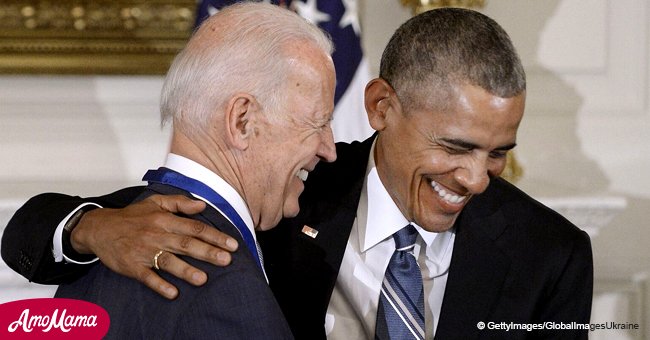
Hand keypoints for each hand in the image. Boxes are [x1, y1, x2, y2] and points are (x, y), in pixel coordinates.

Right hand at [70, 194, 238, 299]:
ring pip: (168, 261)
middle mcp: (157, 235)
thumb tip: (202, 205)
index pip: (195, 228)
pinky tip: (172, 293)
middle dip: (207, 252)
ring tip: (203, 279)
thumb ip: (180, 202)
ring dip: (186, 270)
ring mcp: (144, 251)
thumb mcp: (155, 202)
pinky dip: (159, 285)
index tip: (232, 244)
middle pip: (186, 244)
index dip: (215, 236)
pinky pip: (147, 277)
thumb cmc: (132, 217)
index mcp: (165, 219)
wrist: (99, 228)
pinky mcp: (132, 266)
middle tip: (226, 260)